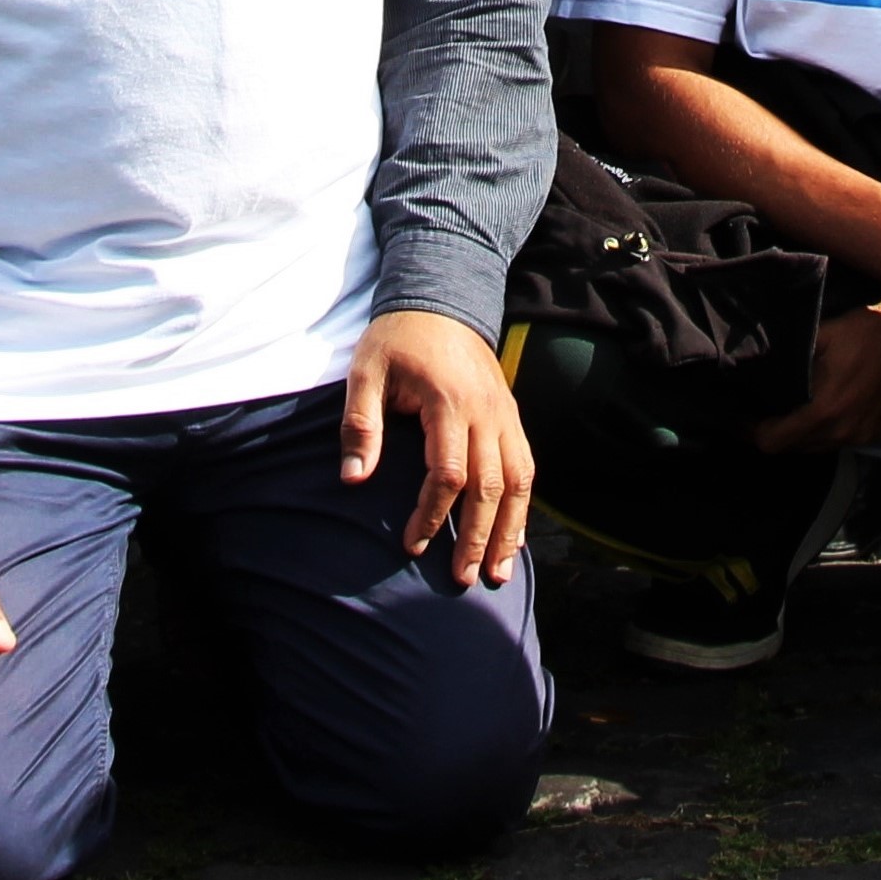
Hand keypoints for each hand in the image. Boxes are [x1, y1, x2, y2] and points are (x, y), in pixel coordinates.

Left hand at [341, 308, 535, 587]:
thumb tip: (354, 479)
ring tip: (499, 572)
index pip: (448, 473)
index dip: (432, 514)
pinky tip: (515, 537)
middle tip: (463, 579)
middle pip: (491, 486)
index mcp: (449, 402)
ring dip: (510, 529)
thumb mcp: (366, 372)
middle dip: (478, 537)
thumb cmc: (397, 339)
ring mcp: (505, 414)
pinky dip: (524, 506)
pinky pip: (527, 466)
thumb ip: (360, 424)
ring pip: (520, 480)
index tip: (412, 546)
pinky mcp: (512, 415)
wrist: (442, 300)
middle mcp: (487, 412)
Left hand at [752, 297, 880, 454]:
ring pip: (814, 448)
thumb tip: (751, 361)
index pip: (773, 442)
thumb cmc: (866, 329)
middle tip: (754, 410)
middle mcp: (842, 434)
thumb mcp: (820, 335)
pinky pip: (835, 442)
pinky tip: (813, 409)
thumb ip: (786, 355)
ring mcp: (861, 437)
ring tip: (780, 410)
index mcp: (825, 412)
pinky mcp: (875, 433)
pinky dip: (819, 432)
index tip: (737, 415)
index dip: (750, 431)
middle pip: (791, 449)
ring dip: (795, 434)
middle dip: (770, 433)